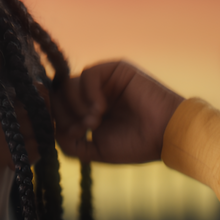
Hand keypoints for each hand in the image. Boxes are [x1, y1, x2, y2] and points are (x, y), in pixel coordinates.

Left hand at [51, 61, 184, 163]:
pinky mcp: (116, 69)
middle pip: (59, 94)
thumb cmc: (135, 145)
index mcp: (87, 111)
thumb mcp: (95, 150)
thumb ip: (69, 143)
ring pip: (69, 84)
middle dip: (64, 114)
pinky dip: (88, 93)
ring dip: (76, 106)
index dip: (56, 119)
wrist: (167, 135)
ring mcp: (104, 81)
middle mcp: (93, 94)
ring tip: (94, 122)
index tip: (71, 135)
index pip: (57, 107)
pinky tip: (101, 108)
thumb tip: (52, 129)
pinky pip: (87, 74)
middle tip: (82, 129)